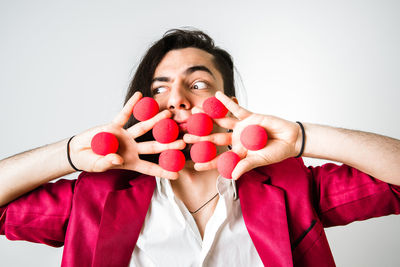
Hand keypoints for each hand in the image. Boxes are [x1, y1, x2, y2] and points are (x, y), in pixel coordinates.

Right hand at [69, 92, 185, 178]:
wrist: (78, 152)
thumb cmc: (90, 162)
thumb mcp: (98, 165)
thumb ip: (107, 162)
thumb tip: (118, 158)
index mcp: (131, 161)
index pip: (150, 168)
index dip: (163, 171)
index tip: (177, 174)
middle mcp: (132, 148)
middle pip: (152, 146)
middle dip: (167, 145)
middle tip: (182, 142)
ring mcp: (124, 136)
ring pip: (142, 127)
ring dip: (154, 120)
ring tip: (168, 113)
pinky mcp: (114, 125)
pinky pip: (123, 113)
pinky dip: (130, 104)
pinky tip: (139, 95)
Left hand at [183, 91, 301, 179]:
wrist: (290, 139)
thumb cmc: (276, 152)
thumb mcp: (260, 160)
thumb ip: (246, 166)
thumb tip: (233, 175)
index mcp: (237, 152)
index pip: (220, 158)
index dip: (208, 162)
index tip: (194, 165)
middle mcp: (236, 139)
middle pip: (214, 138)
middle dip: (200, 137)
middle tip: (185, 137)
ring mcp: (241, 127)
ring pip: (221, 121)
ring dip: (208, 116)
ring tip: (194, 111)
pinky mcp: (248, 116)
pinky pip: (235, 108)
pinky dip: (227, 102)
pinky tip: (216, 95)